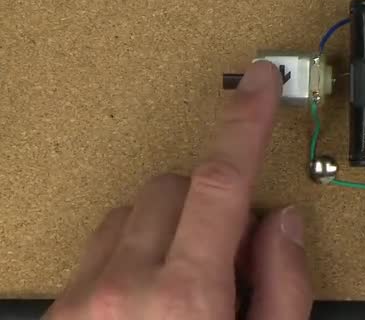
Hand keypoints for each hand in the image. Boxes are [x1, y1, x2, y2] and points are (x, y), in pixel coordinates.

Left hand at [47, 62, 311, 319]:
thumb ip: (286, 287)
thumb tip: (283, 225)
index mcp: (186, 298)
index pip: (222, 182)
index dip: (246, 122)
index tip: (258, 83)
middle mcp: (124, 289)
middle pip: (175, 188)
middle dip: (210, 205)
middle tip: (232, 254)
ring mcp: (85, 297)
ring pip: (134, 210)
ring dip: (170, 227)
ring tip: (188, 279)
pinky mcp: (62, 308)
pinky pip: (101, 243)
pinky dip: (133, 252)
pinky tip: (152, 293)